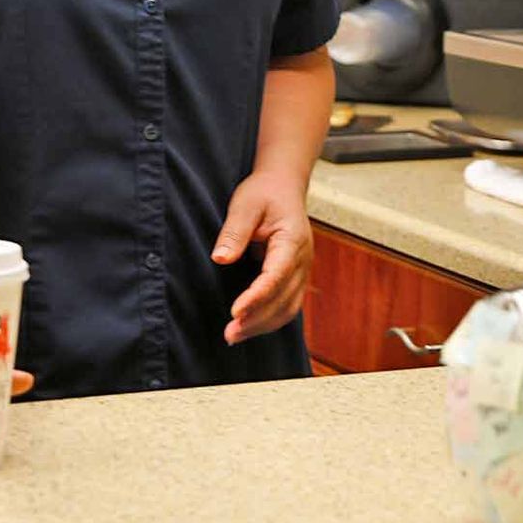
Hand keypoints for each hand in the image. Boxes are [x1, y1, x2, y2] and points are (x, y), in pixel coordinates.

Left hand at [212, 169, 312, 345]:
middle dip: (257, 319)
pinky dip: (269, 320)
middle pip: (284, 299)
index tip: (236, 311)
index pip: (276, 275)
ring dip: (262, 325)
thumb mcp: (245, 204)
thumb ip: (234, 231)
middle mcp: (302, 260)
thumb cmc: (264, 193)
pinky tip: (248, 327)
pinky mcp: (295, 277)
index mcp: (292, 240)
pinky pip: (287, 305)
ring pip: (288, 308)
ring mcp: (302, 270)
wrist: (284, 187)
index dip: (257, 296)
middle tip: (229, 333)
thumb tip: (220, 258)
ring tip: (234, 336)